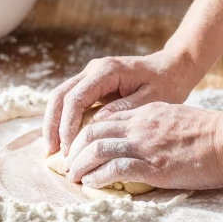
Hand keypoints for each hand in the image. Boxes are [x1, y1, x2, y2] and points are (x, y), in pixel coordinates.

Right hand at [42, 49, 202, 155]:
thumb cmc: (166, 83)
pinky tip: (62, 140)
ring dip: (53, 123)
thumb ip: (125, 109)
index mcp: (107, 71)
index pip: (76, 98)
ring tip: (52, 150)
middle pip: (59, 96)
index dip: (67, 125)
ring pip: (60, 97)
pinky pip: (69, 101)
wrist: (171, 68)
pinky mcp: (91, 84)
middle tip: (50, 153)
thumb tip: (96, 124)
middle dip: (52, 125)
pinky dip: (62, 120)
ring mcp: (89, 76)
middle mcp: (93, 70)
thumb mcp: (152, 99)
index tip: (68, 149)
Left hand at [63, 102, 222, 190]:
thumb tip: (141, 140)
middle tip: (68, 164)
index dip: (85, 133)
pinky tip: (91, 183)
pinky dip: (97, 177)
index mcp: (147, 112)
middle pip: (92, 131)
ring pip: (97, 149)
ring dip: (79, 164)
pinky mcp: (154, 167)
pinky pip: (115, 169)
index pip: (104, 118)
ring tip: (73, 177)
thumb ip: (155, 125)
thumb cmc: (213, 133)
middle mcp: (140, 125)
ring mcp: (146, 145)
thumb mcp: (177, 118)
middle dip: (74, 148)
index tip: (78, 148)